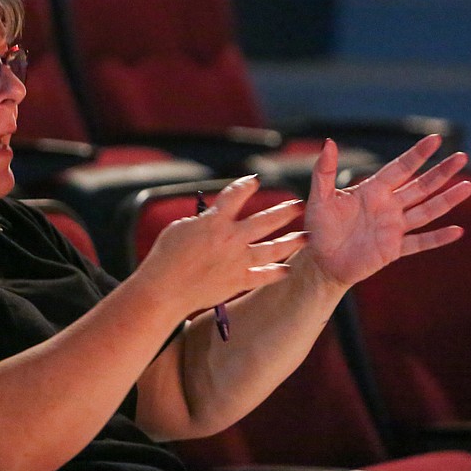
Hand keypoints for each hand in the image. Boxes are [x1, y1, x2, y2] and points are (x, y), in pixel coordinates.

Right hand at [142, 175, 306, 314]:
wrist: (164, 289)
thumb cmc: (165, 256)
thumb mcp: (180, 228)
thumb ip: (202, 220)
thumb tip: (213, 217)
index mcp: (214, 221)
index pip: (236, 195)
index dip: (247, 185)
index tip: (255, 181)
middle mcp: (231, 239)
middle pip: (266, 220)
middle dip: (285, 211)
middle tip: (299, 205)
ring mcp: (237, 261)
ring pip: (273, 249)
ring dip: (292, 242)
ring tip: (306, 238)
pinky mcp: (238, 281)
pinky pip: (263, 276)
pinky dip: (276, 273)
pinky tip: (286, 270)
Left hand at [304, 134, 470, 287]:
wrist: (320, 261)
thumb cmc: (318, 228)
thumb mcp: (319, 198)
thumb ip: (324, 172)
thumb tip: (329, 142)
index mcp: (372, 191)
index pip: (399, 168)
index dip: (417, 155)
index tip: (436, 139)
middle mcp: (387, 207)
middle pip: (420, 186)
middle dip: (440, 173)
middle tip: (461, 157)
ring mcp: (393, 228)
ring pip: (426, 211)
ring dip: (446, 200)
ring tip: (468, 187)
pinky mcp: (393, 250)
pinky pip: (420, 243)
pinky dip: (437, 238)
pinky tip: (457, 231)